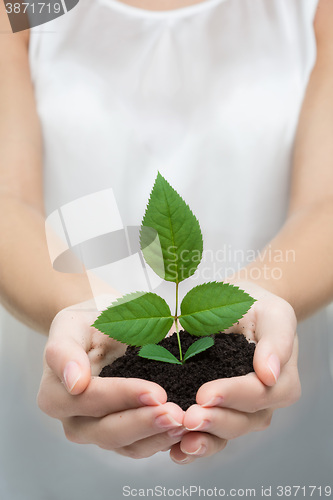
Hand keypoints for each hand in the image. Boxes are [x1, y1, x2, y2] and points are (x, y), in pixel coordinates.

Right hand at [38, 298, 184, 458]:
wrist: (101, 330)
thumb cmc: (86, 325)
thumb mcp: (70, 325)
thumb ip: (64, 351)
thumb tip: (74, 382)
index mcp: (55, 393)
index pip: (90, 399)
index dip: (122, 397)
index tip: (154, 392)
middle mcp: (73, 420)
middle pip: (107, 431)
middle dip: (144, 422)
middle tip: (175, 413)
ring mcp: (97, 432)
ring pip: (126, 446)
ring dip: (157, 436)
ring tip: (183, 421)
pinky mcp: (121, 438)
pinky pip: (141, 448)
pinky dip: (163, 441)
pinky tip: (183, 429)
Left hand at [169, 282, 300, 463]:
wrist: (236, 308)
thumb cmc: (256, 308)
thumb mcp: (273, 314)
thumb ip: (277, 340)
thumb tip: (271, 373)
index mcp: (280, 380)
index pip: (259, 394)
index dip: (233, 396)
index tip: (206, 393)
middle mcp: (261, 402)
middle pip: (243, 421)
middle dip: (215, 421)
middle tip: (189, 417)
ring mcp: (238, 411)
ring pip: (225, 434)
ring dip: (204, 441)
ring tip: (182, 442)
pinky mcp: (216, 413)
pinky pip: (209, 436)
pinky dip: (193, 448)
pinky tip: (176, 452)